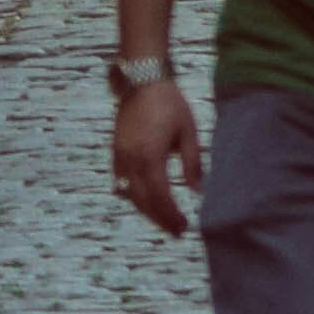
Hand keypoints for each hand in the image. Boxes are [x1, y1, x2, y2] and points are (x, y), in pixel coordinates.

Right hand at [111, 72, 199, 231]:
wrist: (142, 82)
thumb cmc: (169, 104)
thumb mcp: (188, 132)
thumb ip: (193, 163)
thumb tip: (197, 190)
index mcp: (150, 157)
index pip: (160, 196)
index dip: (171, 215)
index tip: (184, 226)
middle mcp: (131, 161)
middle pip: (143, 201)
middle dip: (159, 219)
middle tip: (176, 232)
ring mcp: (120, 157)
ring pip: (130, 194)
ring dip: (146, 211)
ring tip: (163, 221)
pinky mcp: (116, 152)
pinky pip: (122, 182)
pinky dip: (133, 196)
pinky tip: (145, 201)